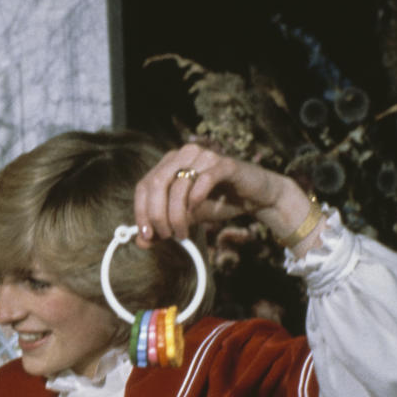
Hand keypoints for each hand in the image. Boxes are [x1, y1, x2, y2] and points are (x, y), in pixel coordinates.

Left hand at [133, 143, 314, 247]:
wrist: (256, 198)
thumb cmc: (219, 203)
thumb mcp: (186, 218)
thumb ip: (164, 226)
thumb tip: (140, 241)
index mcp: (169, 164)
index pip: (144, 185)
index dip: (141, 211)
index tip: (146, 234)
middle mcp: (183, 154)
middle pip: (157, 183)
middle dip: (157, 215)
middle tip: (166, 235)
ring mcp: (204, 156)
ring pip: (178, 185)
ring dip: (176, 215)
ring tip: (182, 233)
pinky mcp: (225, 163)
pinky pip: (203, 179)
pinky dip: (196, 198)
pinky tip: (196, 212)